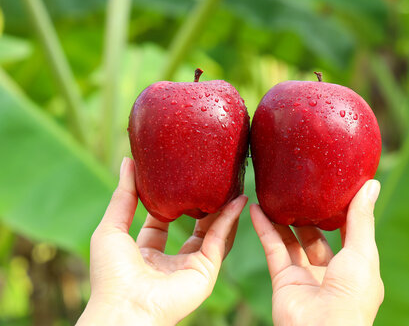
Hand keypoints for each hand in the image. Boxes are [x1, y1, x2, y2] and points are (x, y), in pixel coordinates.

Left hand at [77, 158, 246, 325]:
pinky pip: (221, 241)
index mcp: (146, 255)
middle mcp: (171, 262)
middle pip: (192, 228)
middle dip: (202, 205)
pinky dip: (230, 220)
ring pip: (212, 234)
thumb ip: (123, 196)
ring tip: (231, 185)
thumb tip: (128, 161)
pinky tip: (238, 201)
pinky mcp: (207, 271)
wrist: (126, 307)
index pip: (160, 223)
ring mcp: (191, 268)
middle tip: (210, 181)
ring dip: (222, 210)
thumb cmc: (111, 274)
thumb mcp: (111, 228)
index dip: (168, 201)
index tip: (177, 179)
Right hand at [250, 180, 383, 325]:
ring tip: (276, 194)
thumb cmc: (352, 294)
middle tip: (301, 189)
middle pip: (317, 237)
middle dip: (309, 215)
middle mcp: (330, 273)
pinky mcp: (283, 280)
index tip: (334, 187)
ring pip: (292, 241)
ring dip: (284, 219)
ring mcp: (305, 277)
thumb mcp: (362, 250)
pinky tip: (257, 208)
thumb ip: (361, 218)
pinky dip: (264, 228)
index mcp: (356, 269)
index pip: (349, 234)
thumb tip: (371, 184)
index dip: (342, 212)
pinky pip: (273, 248)